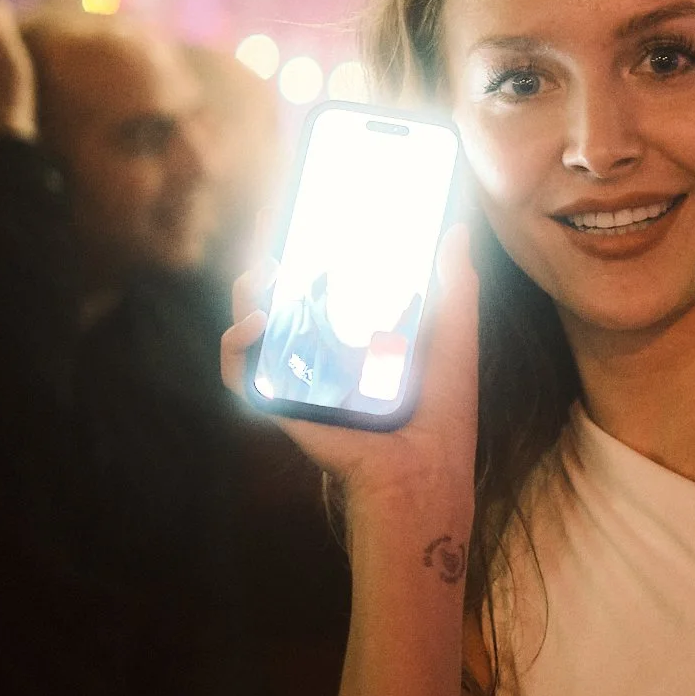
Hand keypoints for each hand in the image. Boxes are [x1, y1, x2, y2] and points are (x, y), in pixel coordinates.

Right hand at [222, 226, 480, 520]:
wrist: (420, 470)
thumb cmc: (443, 412)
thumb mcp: (453, 340)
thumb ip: (455, 288)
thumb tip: (458, 229)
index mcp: (363, 341)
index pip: (328, 293)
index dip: (310, 261)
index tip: (305, 224)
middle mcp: (327, 360)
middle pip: (285, 308)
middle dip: (269, 275)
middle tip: (273, 244)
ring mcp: (301, 382)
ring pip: (257, 335)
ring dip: (245, 301)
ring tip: (258, 275)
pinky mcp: (282, 404)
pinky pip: (243, 376)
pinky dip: (236, 349)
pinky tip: (253, 323)